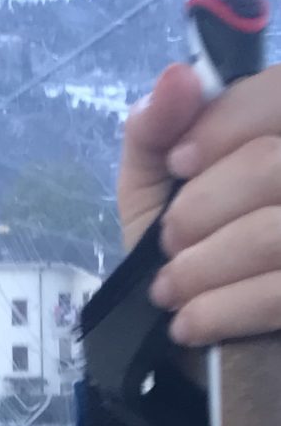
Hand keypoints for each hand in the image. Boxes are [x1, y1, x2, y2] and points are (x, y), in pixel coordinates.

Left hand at [117, 61, 280, 361]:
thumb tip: (178, 76)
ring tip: (170, 289)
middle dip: (200, 209)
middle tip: (170, 242)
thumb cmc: (191, 248)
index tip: (178, 165)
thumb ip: (157, 128)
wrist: (203, 349)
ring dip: (203, 266)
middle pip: (271, 165)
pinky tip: (191, 323)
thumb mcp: (157, 187)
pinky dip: (222, 310)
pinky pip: (279, 293)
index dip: (223, 126)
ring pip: (273, 235)